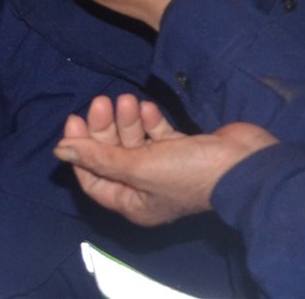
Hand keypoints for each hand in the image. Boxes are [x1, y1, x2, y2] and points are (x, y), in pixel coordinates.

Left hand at [55, 96, 276, 226]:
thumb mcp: (138, 167)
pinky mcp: (182, 150)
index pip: (94, 179)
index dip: (81, 151)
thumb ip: (99, 158)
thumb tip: (60, 150)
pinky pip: (156, 135)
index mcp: (133, 204)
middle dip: (106, 129)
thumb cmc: (190, 173)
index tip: (74, 120)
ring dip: (128, 120)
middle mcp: (146, 189)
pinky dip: (150, 122)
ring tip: (129, 100)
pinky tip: (148, 108)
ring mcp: (165, 168)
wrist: (244, 165)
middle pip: (113, 156)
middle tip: (102, 101)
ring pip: (134, 142)